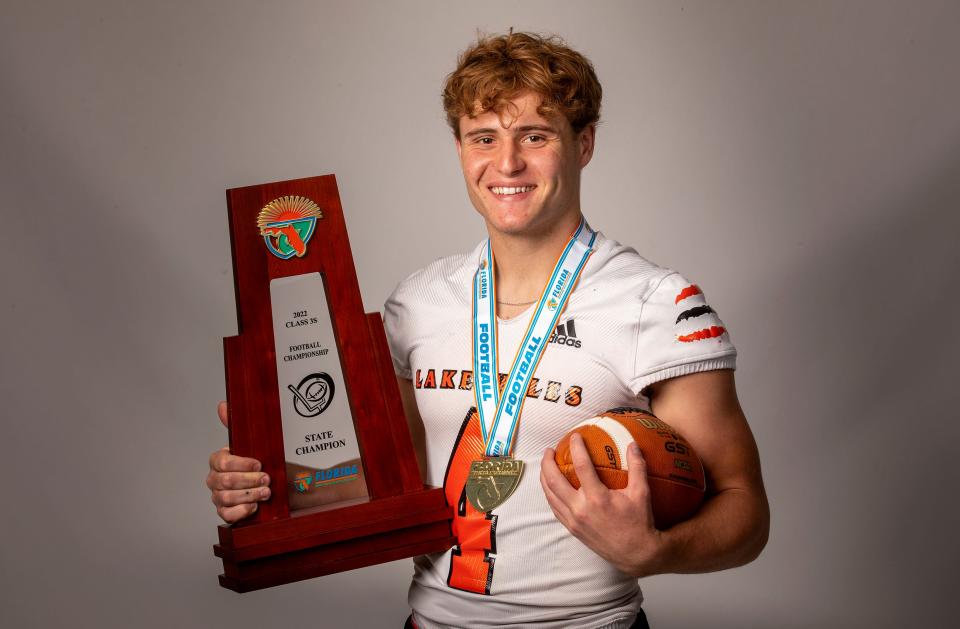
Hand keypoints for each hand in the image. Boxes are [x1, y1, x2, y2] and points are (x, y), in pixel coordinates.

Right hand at [206, 401, 269, 522]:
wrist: (278, 485)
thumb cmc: (264, 464)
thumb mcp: (255, 443)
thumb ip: (236, 424)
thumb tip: (223, 404)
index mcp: (219, 461)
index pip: (222, 462)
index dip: (242, 464)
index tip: (260, 463)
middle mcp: (215, 479)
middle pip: (225, 481)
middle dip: (249, 480)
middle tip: (267, 479)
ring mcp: (218, 497)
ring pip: (226, 498)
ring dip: (250, 495)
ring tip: (266, 492)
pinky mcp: (225, 513)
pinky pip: (226, 515)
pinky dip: (242, 511)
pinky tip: (255, 506)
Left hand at [540, 433, 664, 576]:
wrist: (635, 553)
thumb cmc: (639, 522)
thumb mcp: (642, 493)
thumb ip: (637, 467)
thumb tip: (633, 444)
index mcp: (597, 498)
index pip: (581, 466)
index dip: (576, 448)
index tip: (575, 436)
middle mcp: (581, 509)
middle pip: (554, 481)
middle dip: (547, 462)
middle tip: (550, 450)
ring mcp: (574, 520)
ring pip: (550, 495)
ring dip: (544, 477)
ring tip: (547, 465)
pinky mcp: (571, 529)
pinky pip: (554, 508)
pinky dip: (550, 494)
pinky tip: (552, 486)